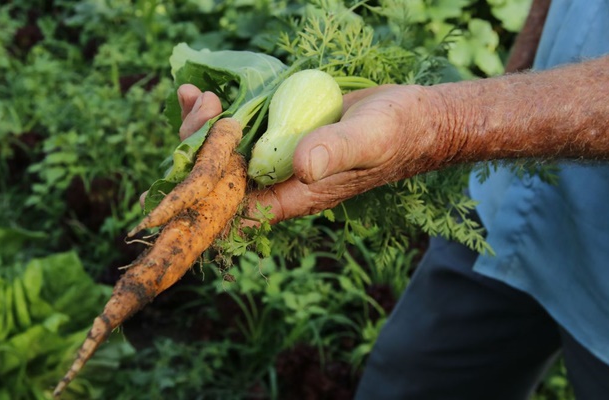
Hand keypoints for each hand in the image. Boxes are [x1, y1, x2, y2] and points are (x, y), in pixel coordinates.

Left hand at [143, 83, 442, 223]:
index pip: (236, 207)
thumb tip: (302, 166)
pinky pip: (238, 129)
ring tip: (196, 95)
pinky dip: (216, 114)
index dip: (207, 186)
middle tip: (204, 106)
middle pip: (220, 178)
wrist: (412, 117)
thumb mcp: (369, 139)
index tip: (199, 148)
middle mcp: (278, 181)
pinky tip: (201, 92)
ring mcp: (276, 156)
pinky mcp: (278, 132)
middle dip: (198, 146)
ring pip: (222, 153)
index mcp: (295, 196)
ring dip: (201, 127)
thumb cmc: (396, 133)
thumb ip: (337, 151)